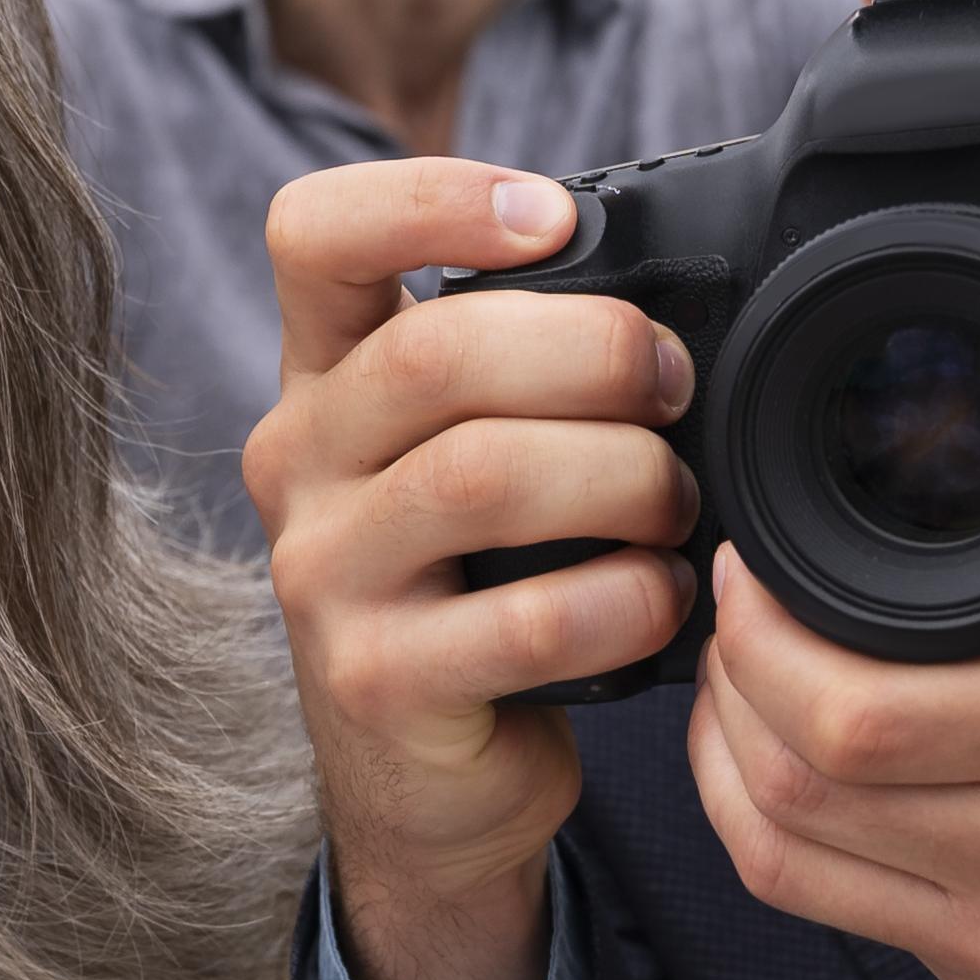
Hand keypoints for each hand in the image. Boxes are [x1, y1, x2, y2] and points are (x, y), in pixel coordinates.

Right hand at [249, 161, 697, 979]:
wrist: (428, 782)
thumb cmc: (479, 585)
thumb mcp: (468, 453)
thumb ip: (524, 370)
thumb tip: (681, 301)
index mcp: (324, 378)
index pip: (314, 233)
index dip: (432, 197)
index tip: (553, 218)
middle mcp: (298, 462)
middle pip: (434, 352)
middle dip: (594, 351)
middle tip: (674, 388)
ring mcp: (322, 578)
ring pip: (482, 476)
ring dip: (623, 477)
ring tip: (677, 505)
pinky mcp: (376, 684)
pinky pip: (530, 616)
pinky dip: (629, 601)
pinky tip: (662, 602)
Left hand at [682, 284, 979, 979]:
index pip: (858, 710)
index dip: (763, 636)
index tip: (754, 564)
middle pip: (800, 784)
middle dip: (730, 685)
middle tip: (735, 611)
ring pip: (792, 862)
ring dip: (732, 767)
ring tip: (742, 684)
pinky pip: (842, 920)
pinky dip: (785, 842)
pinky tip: (790, 776)